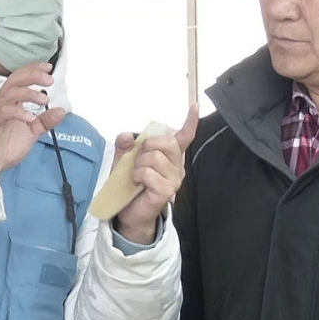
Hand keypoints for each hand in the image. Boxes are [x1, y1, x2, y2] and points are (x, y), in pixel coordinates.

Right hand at [0, 64, 68, 183]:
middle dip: (32, 76)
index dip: (33, 70)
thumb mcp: (31, 132)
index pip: (20, 79)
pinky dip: (19, 112)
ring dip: (29, 93)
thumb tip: (61, 110)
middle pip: (15, 80)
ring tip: (45, 100)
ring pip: (10, 93)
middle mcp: (2, 103)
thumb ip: (45, 121)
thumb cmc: (4, 146)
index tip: (48, 68)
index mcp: (10, 102)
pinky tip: (31, 117)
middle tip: (49, 79)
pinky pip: (4, 112)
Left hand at [112, 105, 199, 244]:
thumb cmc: (130, 185)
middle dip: (147, 146)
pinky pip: (149, 173)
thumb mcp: (123, 161)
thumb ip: (124, 146)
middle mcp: (177, 167)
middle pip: (167, 142)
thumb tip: (126, 136)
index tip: (196, 106)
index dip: (190, 122)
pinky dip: (137, 175)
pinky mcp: (167, 191)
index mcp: (170, 157)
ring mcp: (174, 179)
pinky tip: (137, 184)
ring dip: (138, 164)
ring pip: (155, 157)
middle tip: (138, 160)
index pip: (184, 137)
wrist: (128, 213)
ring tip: (136, 175)